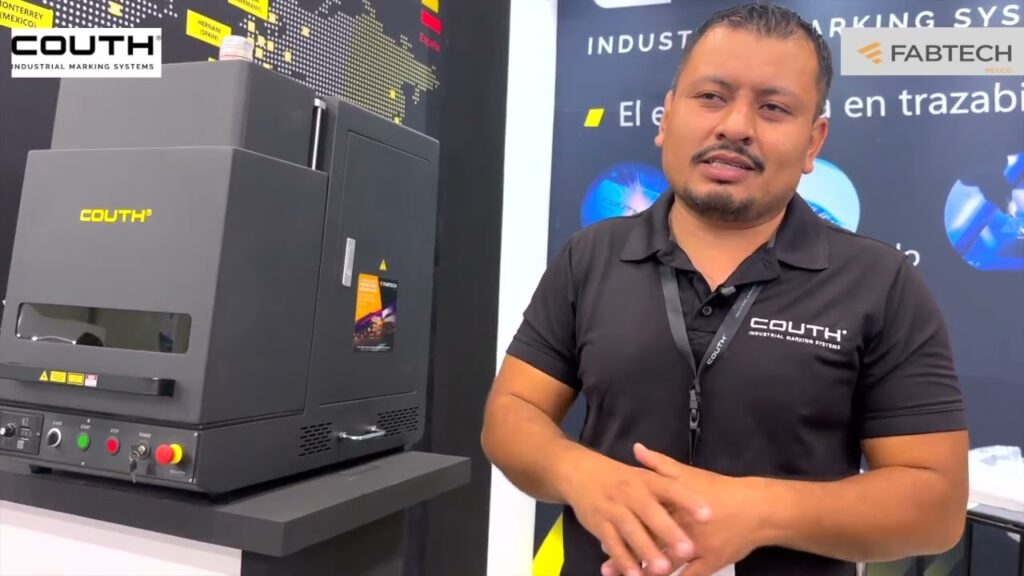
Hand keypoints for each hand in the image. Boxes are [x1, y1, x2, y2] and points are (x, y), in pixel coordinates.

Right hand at [559, 449, 712, 575]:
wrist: (580, 473)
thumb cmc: (621, 478)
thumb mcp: (644, 475)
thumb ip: (670, 486)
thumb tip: (700, 498)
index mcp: (646, 480)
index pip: (671, 489)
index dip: (688, 501)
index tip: (708, 515)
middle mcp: (631, 493)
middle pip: (651, 513)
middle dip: (669, 532)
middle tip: (688, 550)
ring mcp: (613, 509)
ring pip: (631, 532)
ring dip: (646, 551)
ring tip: (663, 569)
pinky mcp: (599, 524)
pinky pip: (612, 544)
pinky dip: (622, 560)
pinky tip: (634, 575)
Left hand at [602, 443, 767, 575]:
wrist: (756, 509)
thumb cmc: (719, 490)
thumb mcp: (688, 474)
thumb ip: (660, 464)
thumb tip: (636, 448)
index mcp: (673, 506)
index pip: (642, 521)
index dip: (623, 532)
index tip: (604, 540)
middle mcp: (682, 528)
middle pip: (650, 545)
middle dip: (628, 557)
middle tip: (607, 567)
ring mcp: (696, 548)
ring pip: (667, 565)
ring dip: (646, 573)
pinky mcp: (710, 563)